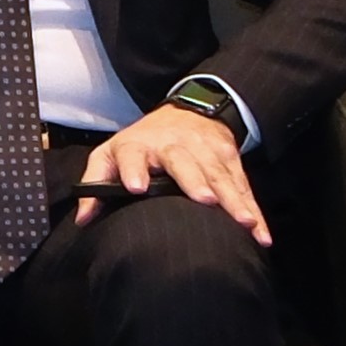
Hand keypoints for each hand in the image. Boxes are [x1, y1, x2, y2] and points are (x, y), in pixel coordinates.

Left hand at [76, 99, 265, 240]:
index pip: (133, 154)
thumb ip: (96, 182)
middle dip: (195, 181)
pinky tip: (261, 234)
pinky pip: (242, 188)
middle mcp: (174, 146)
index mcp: (139, 145)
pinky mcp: (229, 160)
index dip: (133, 168)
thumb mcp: (112, 153)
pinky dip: (254, 210)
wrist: (188, 112)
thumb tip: (84, 218)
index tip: (135, 187)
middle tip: (205, 201)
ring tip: (243, 223)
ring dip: (233, 200)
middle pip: (184, 162)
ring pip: (219, 175)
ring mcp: (205, 151)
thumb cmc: (142, 143)